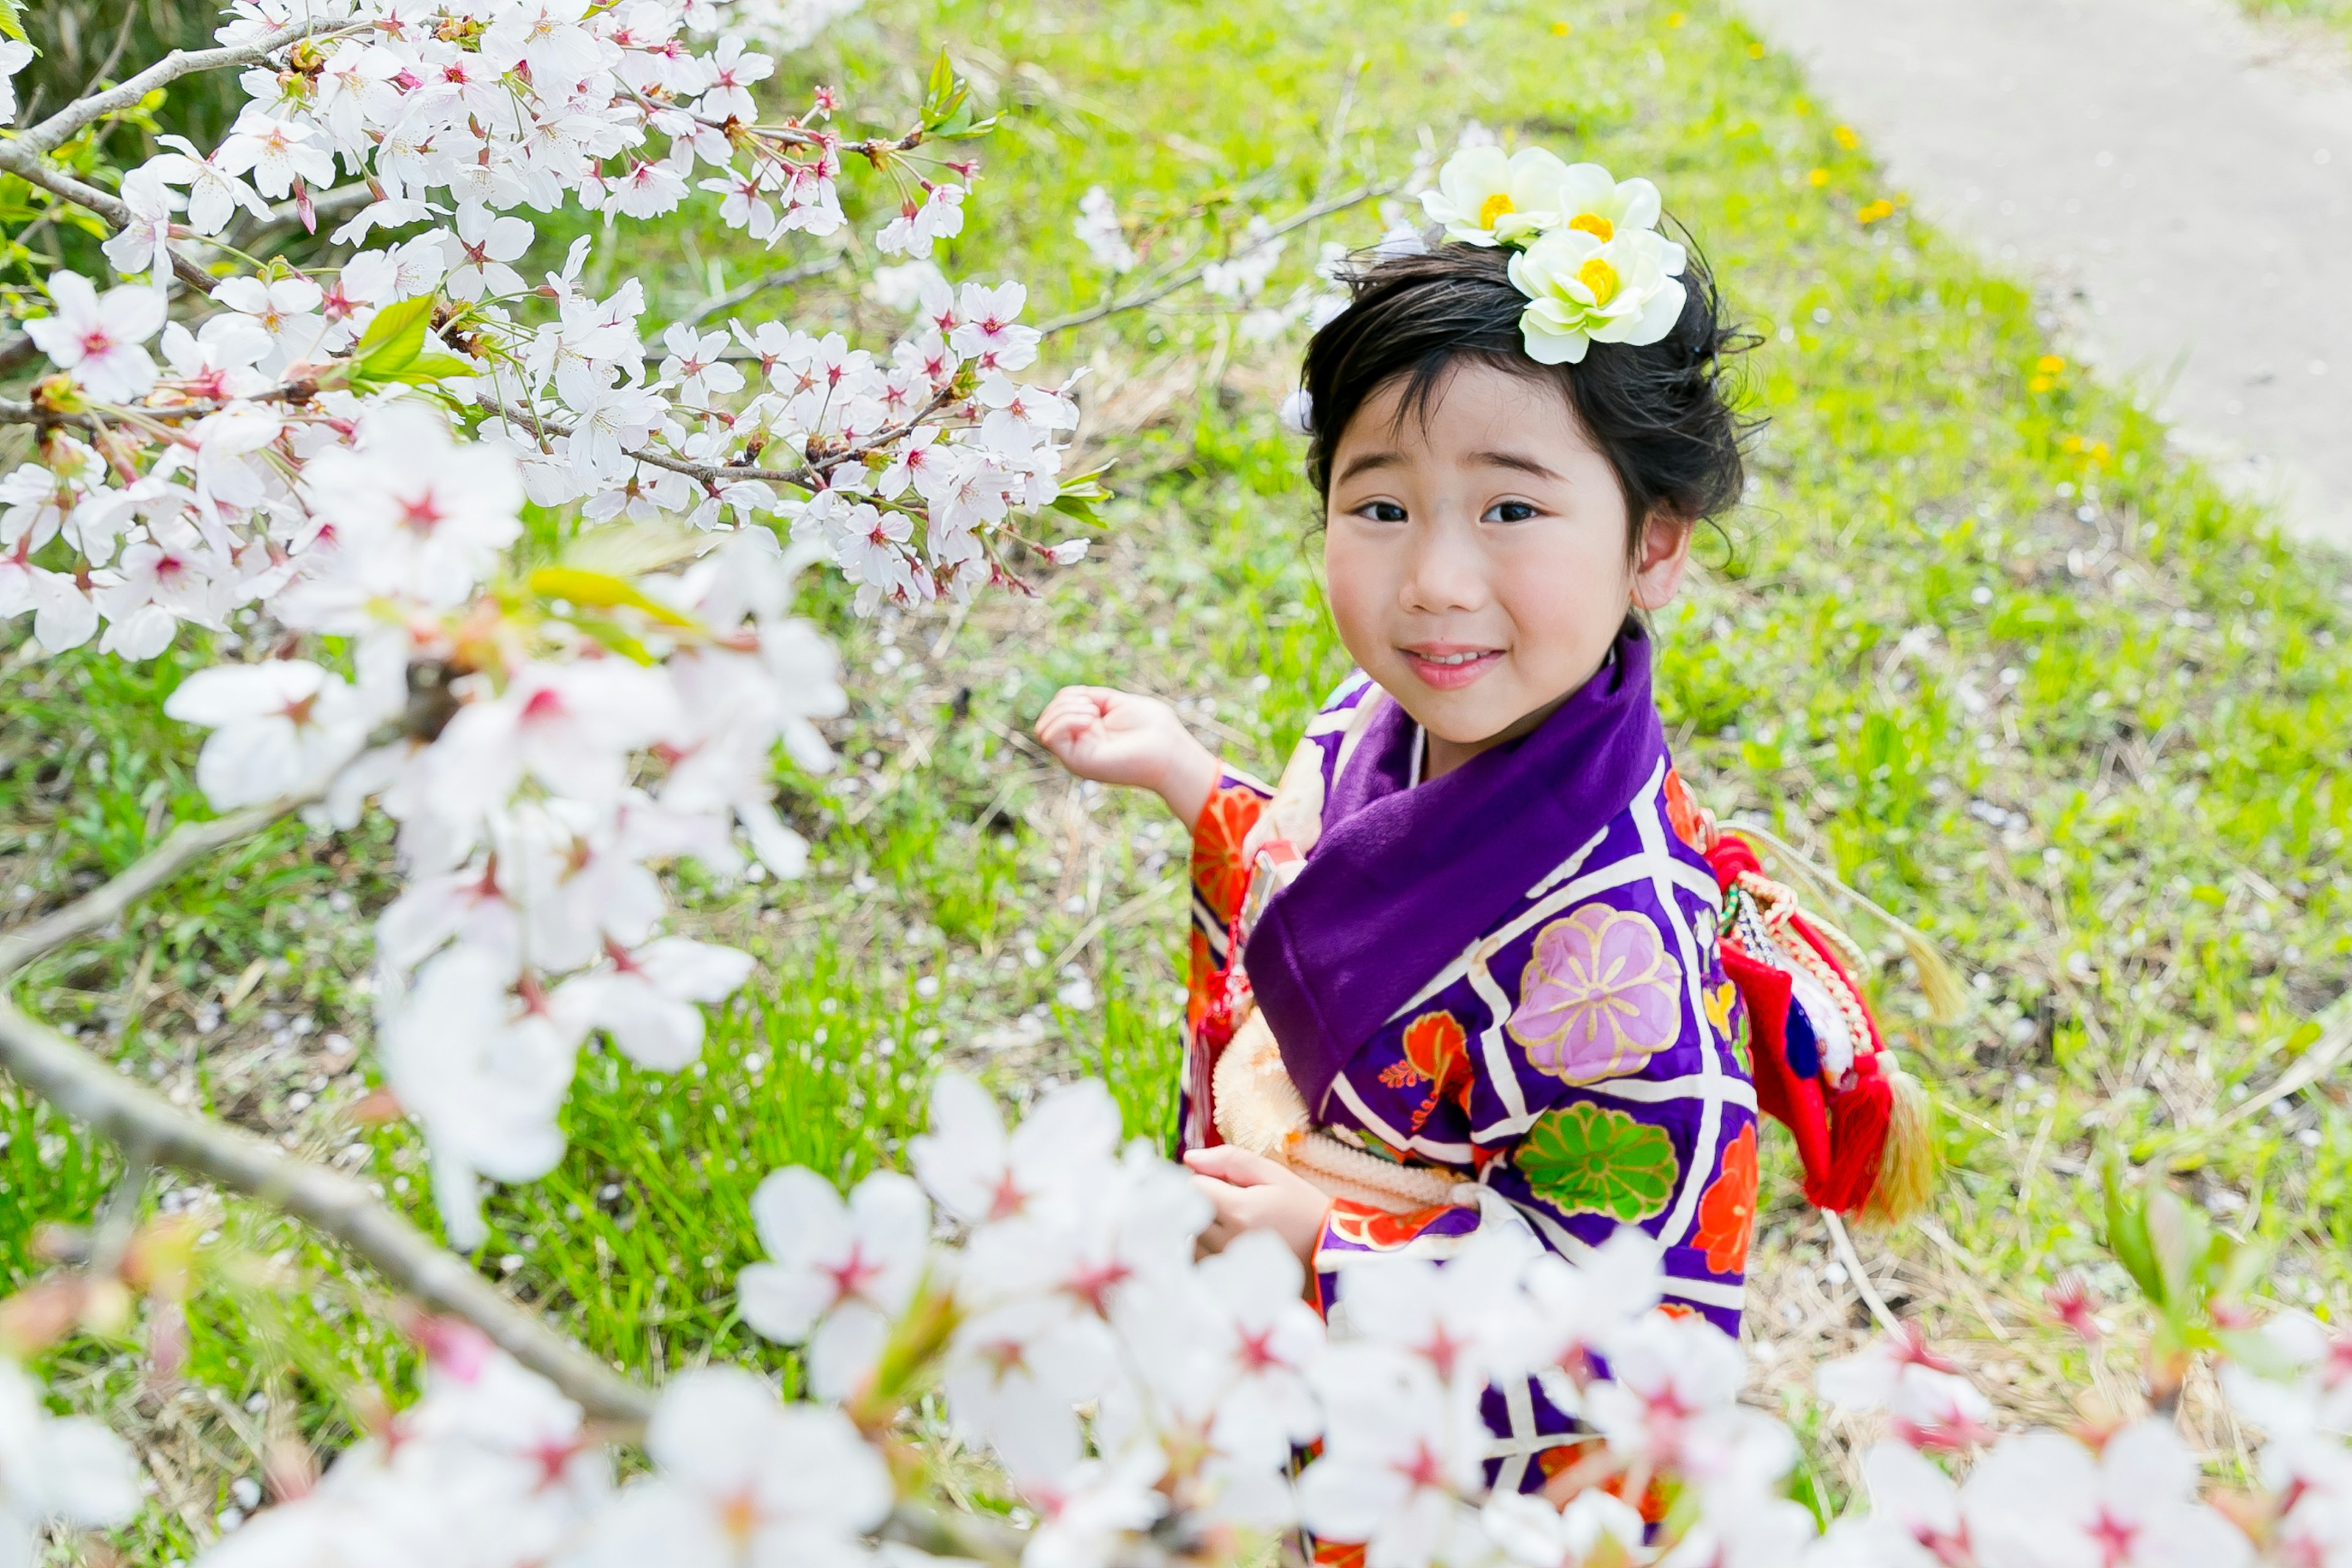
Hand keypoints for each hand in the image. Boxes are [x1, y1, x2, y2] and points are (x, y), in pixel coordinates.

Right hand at [1033, 686, 1218, 825]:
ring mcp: (1077, 755)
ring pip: (1044, 727)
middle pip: (1049, 716)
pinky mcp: (1078, 763)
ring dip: (1065, 710)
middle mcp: (1080, 744)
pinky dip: (1065, 720)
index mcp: (1090, 731)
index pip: (1060, 707)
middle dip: (1065, 700)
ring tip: (1092, 713)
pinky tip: (1090, 720)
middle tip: (1092, 707)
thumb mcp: (1118, 703)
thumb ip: (1093, 698)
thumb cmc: (1153, 728)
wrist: (1170, 751)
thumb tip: (1071, 696)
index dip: (1071, 695)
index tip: (1093, 699)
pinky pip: (1050, 737)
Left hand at [1183, 1145, 1330, 1265]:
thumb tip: (1189, 1158)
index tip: (1220, 1182)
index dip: (1203, 1180)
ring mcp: (1227, 1267)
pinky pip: (1200, 1265)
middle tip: (1231, 1203)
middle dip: (1203, 1205)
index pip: (1191, 1188)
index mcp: (1238, 1210)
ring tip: (1236, 1227)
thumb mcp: (1273, 1174)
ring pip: (1191, 1241)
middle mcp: (1228, 1242)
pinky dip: (1209, 1254)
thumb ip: (1229, 1160)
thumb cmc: (1303, 1209)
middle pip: (1189, 1215)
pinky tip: (1233, 1247)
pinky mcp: (1228, 1284)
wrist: (1328, 1253)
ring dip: (1204, 1230)